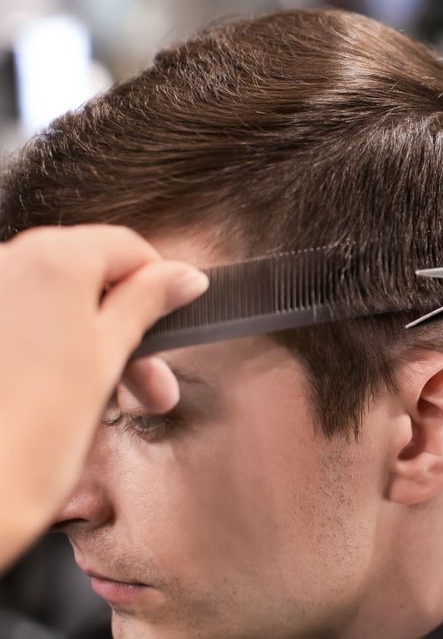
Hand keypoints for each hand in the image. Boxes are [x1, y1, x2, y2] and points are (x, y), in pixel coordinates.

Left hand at [0, 225, 206, 565]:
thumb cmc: (27, 438)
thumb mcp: (108, 359)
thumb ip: (146, 304)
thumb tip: (182, 277)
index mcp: (51, 260)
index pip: (125, 246)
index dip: (159, 284)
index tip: (177, 317)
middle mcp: (5, 263)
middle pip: (88, 274)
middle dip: (128, 326)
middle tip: (152, 383)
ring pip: (54, 303)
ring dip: (93, 344)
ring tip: (110, 402)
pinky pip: (21, 324)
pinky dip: (49, 350)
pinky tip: (63, 399)